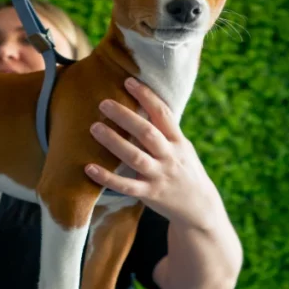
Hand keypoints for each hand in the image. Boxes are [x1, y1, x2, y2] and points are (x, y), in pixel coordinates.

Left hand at [84, 77, 222, 226]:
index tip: (129, 81)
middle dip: (125, 117)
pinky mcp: (150, 194)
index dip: (147, 96)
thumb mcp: (181, 147)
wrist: (199, 207)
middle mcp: (170, 156)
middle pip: (147, 133)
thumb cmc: (184, 170)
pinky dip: (107, 177)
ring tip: (94, 128)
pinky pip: (126, 185)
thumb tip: (141, 104)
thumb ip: (164, 130)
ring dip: (113, 141)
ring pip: (135, 157)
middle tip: (104, 103)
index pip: (163, 114)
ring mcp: (160, 176)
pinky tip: (89, 168)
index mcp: (178, 141)